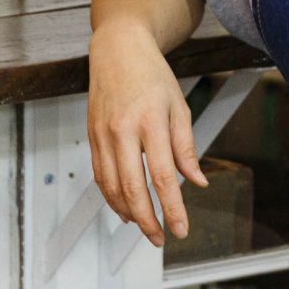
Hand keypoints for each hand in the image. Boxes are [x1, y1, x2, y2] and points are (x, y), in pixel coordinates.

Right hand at [88, 18, 209, 247]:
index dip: (172, 208)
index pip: (163, 176)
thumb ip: (186, 147)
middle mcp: (123, 130)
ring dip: (128, 213)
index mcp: (151, 121)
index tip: (180, 229)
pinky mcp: (92, 136)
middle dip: (148, 220)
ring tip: (145, 227)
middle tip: (160, 238)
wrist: (117, 49)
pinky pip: (100, 176)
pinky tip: (124, 208)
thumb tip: (197, 182)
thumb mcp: (179, 106)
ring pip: (112, 186)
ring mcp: (103, 135)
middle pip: (133, 188)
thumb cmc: (152, 75)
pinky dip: (111, 197)